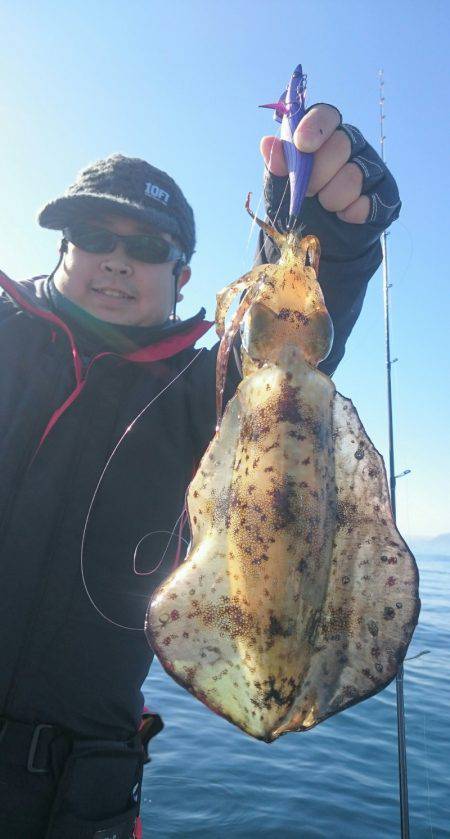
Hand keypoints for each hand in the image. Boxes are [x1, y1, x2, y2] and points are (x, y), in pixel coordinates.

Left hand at [260, 103, 400, 251]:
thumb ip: (276, 167)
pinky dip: (350, 214)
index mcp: (324, 136)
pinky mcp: (385, 194)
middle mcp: (352, 146)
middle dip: (317, 175)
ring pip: (354, 176)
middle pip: (342, 144)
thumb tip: (267, 143)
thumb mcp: (279, 189)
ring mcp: (372, 168)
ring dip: (332, 199)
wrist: (315, 246)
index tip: (302, 145)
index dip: (315, 127)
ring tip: (325, 207)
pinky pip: (369, 201)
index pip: (326, 116)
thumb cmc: (297, 209)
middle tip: (308, 192)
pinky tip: (343, 217)